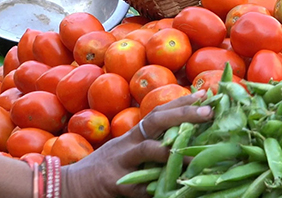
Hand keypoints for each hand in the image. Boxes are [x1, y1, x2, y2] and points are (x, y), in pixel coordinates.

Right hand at [62, 93, 212, 197]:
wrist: (73, 184)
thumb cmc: (106, 167)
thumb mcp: (126, 152)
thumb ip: (150, 147)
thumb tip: (184, 145)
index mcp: (133, 134)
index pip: (159, 111)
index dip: (180, 101)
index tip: (203, 94)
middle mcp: (128, 142)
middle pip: (156, 120)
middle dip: (183, 114)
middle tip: (208, 111)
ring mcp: (122, 161)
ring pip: (148, 150)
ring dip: (172, 152)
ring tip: (195, 157)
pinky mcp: (116, 182)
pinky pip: (140, 185)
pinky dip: (156, 187)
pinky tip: (172, 189)